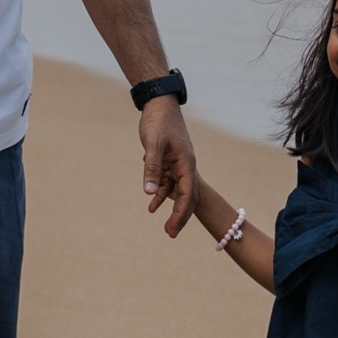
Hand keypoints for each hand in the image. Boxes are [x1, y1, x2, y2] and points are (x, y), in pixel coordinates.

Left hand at [140, 96, 197, 233]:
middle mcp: (186, 166)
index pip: (186, 194)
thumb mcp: (153, 145)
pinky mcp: (169, 161)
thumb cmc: (158, 122)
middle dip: (181, 217)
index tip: (172, 229)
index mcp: (186, 164)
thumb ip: (152, 169)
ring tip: (166, 227)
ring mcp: (178, 164)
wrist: (159, 103)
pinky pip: (169, 182)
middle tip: (171, 234)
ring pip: (178, 191)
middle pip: (187, 196)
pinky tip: (152, 204)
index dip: (180, 213)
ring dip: (172, 208)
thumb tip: (149, 193)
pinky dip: (162, 193)